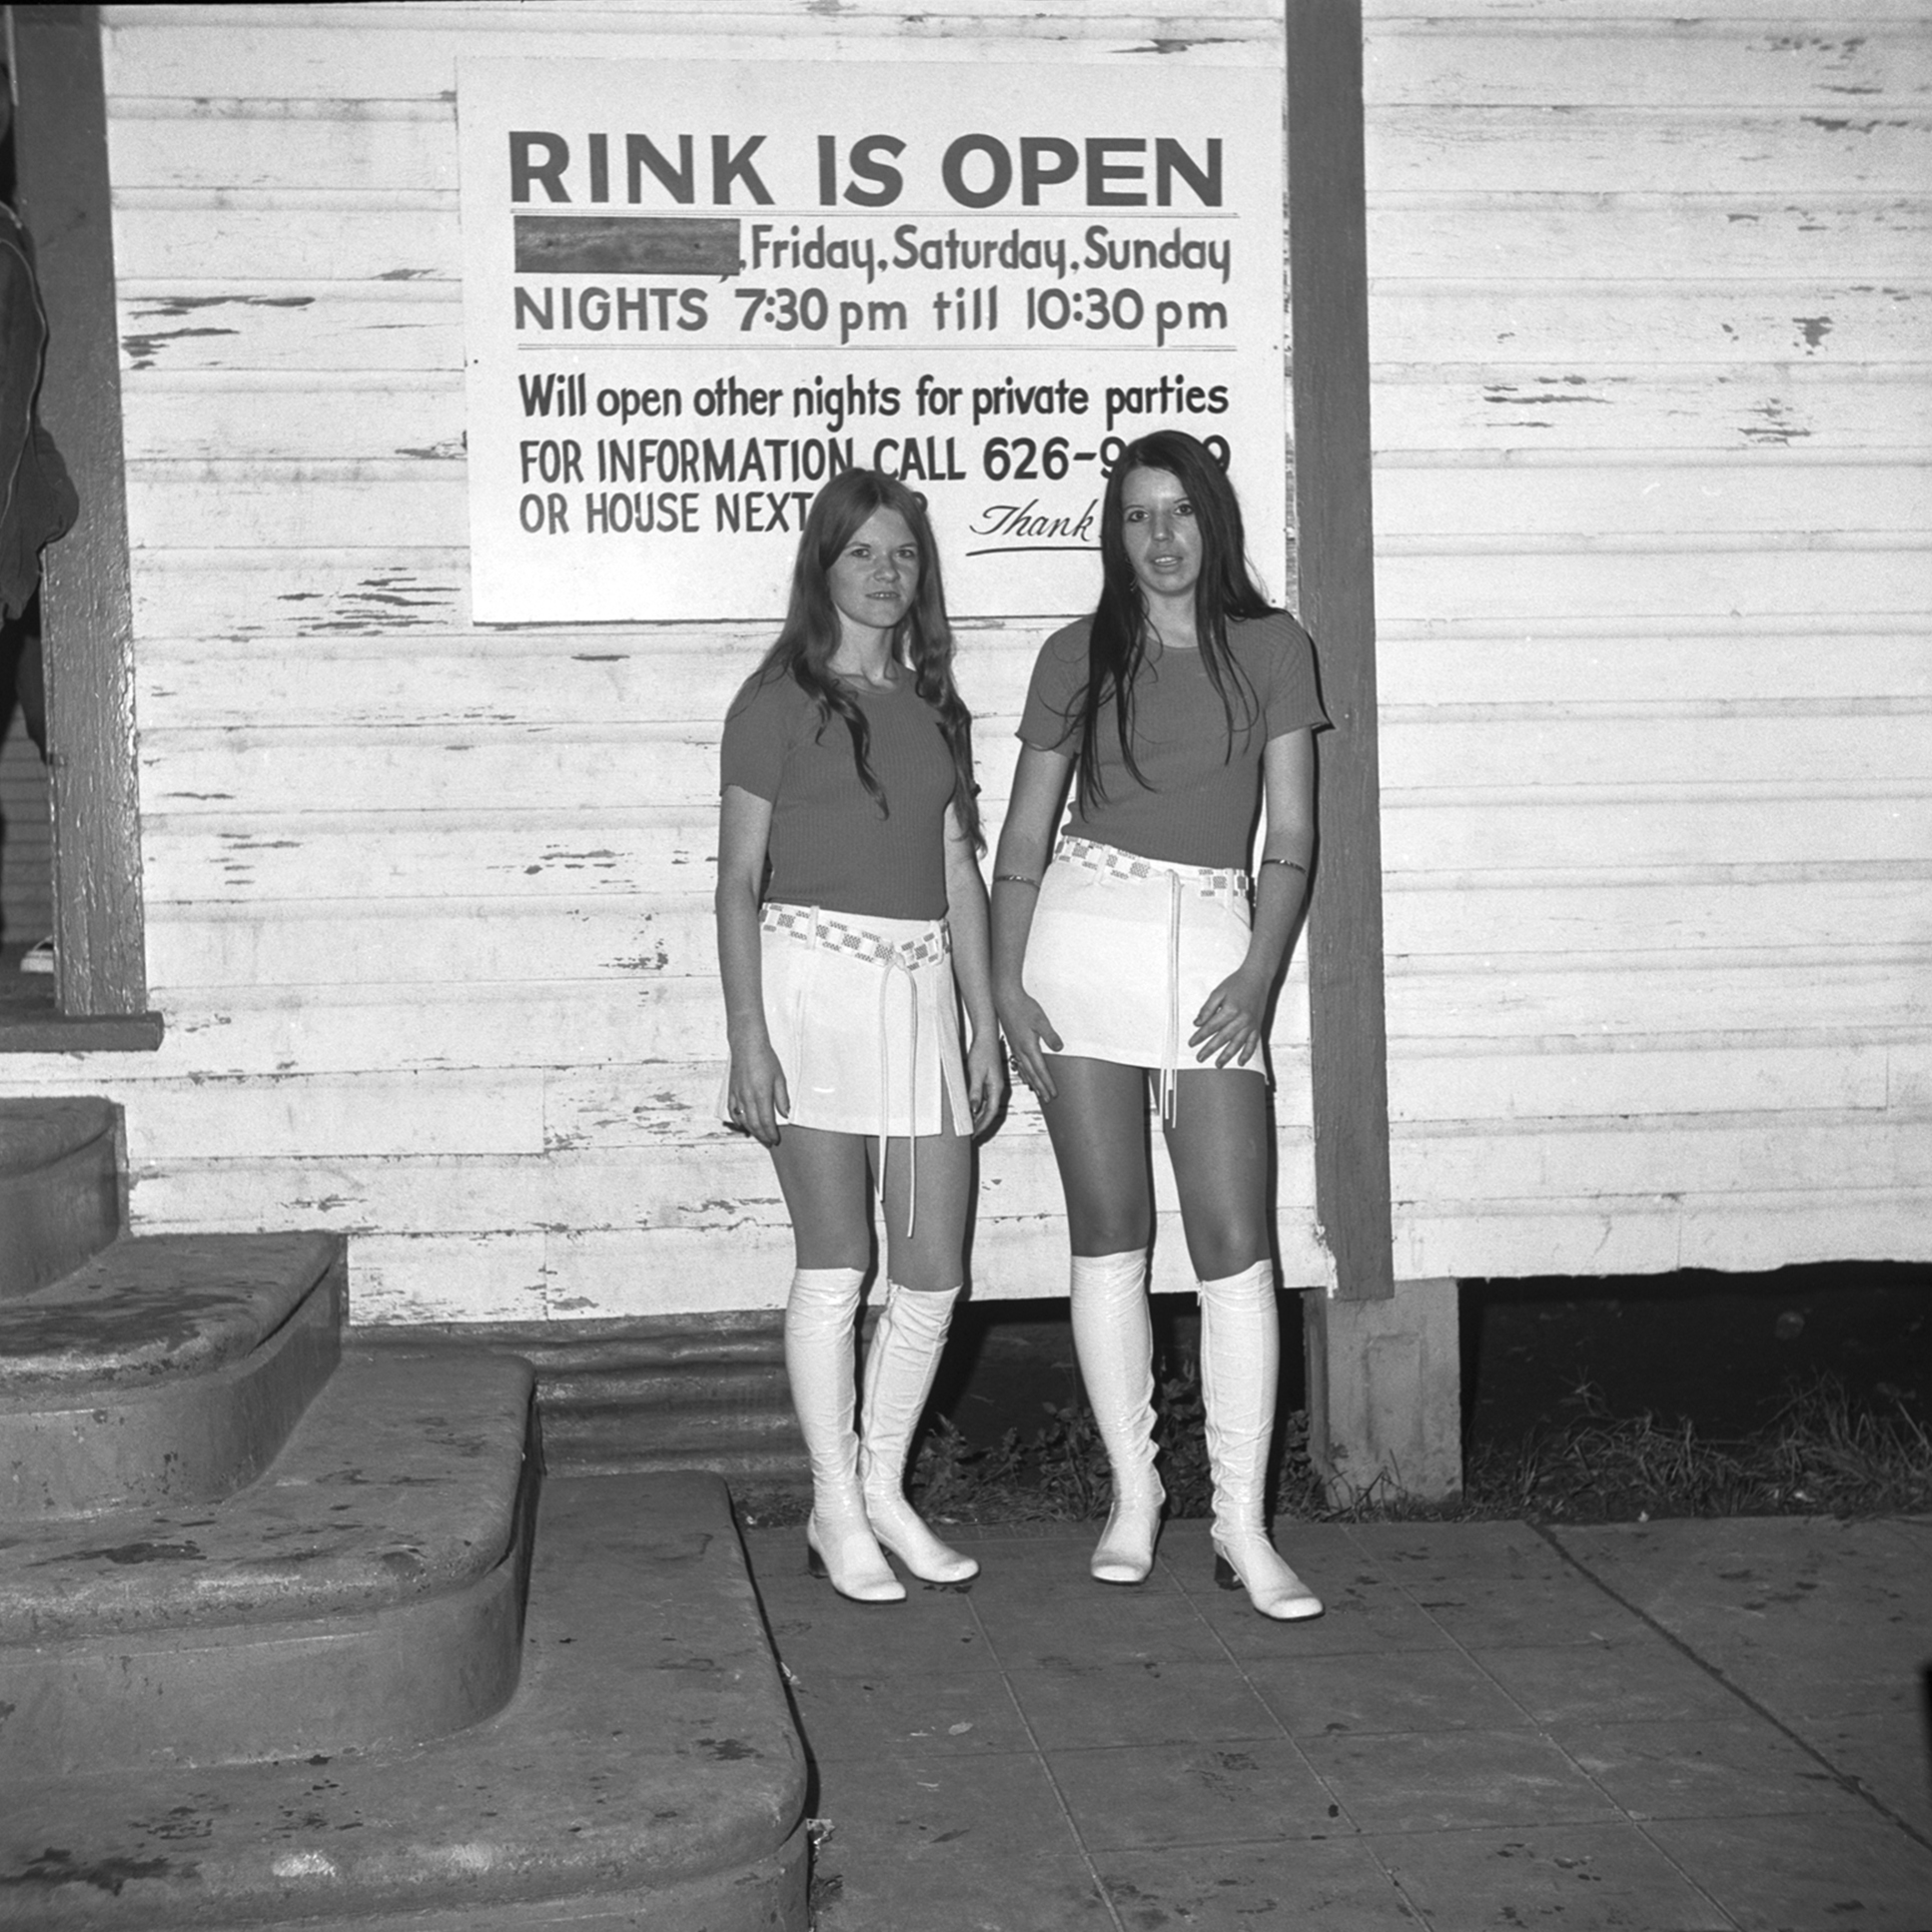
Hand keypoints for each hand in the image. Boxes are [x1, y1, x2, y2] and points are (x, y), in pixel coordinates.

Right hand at [725, 1036, 789, 1145]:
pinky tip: (742, 1124)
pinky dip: (737, 1120)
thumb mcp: (780, 1077)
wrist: (747, 1045)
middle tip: (769, 1142)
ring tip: (759, 1135)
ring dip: (751, 1131)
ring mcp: (738, 1095)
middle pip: (754, 1124)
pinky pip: (733, 1111)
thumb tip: (785, 1114)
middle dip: (762, 1136)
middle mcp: (748, 1097)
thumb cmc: (765, 1059)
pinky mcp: (731, 1091)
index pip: (766, 1121)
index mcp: (762, 1094)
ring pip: (743, 1120)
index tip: (776, 1139)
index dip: (771, 1133)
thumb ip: (782, 1098)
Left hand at [965, 1028, 1006, 1131]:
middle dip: (981, 1125)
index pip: (990, 1113)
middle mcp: (997, 1088)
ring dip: (979, 1117)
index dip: (982, 1126)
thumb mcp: (976, 1073)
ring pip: (987, 1106)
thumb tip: (973, 1109)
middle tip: (971, 1135)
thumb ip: (975, 1092)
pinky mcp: (989, 1081)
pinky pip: (984, 1099)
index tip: (974, 1135)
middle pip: (990, 1112)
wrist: (986, 1037)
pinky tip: (971, 1111)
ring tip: (970, 1127)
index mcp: (996, 1088)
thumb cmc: (982, 1052)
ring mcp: (994, 1085)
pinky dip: (978, 1107)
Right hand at [995, 984, 1063, 1102]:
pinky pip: (1019, 1063)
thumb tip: (1058, 1048)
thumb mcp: (1041, 1020)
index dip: (1047, 1083)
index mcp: (1028, 1046)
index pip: (1041, 1070)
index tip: (1053, 1093)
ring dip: (1032, 1082)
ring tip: (1037, 1092)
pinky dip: (1024, 1073)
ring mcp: (1015, 1047)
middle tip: (1047, 1099)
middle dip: (1040, 1087)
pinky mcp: (1013, 1043)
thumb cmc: (1023, 1007)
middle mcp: (1020, 1050)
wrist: (1005, 998)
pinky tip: (1025, 1075)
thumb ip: (1050, 1035)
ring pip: (1025, 1070)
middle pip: (1032, 1074)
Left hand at [1189, 968, 1267, 1068]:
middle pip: (1222, 1038)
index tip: (1192, 1043)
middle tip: (1200, 1058)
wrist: (1257, 977)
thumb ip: (1207, 1008)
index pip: (1211, 1027)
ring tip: (1218, 1065)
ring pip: (1237, 1044)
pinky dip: (1247, 1053)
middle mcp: (1241, 1019)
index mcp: (1230, 1010)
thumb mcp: (1218, 992)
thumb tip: (1197, 1023)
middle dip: (1209, 1049)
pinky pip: (1253, 1043)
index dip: (1200, 1036)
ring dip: (1227, 1056)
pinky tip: (1240, 1062)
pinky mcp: (1257, 1026)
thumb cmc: (1237, 983)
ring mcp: (1250, 1024)